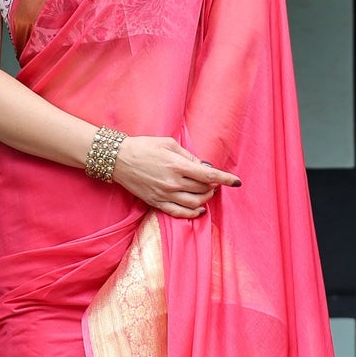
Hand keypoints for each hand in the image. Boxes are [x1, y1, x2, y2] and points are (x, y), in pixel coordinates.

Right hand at [110, 135, 239, 217]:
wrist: (118, 160)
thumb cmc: (144, 147)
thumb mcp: (168, 144)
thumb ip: (188, 156)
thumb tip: (204, 167)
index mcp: (177, 165)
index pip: (208, 176)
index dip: (225, 179)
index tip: (236, 182)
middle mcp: (172, 183)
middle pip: (203, 190)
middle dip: (213, 186)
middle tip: (212, 180)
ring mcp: (164, 195)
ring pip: (195, 204)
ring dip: (206, 199)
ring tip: (206, 192)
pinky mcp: (156, 203)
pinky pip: (179, 213)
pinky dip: (192, 213)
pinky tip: (199, 209)